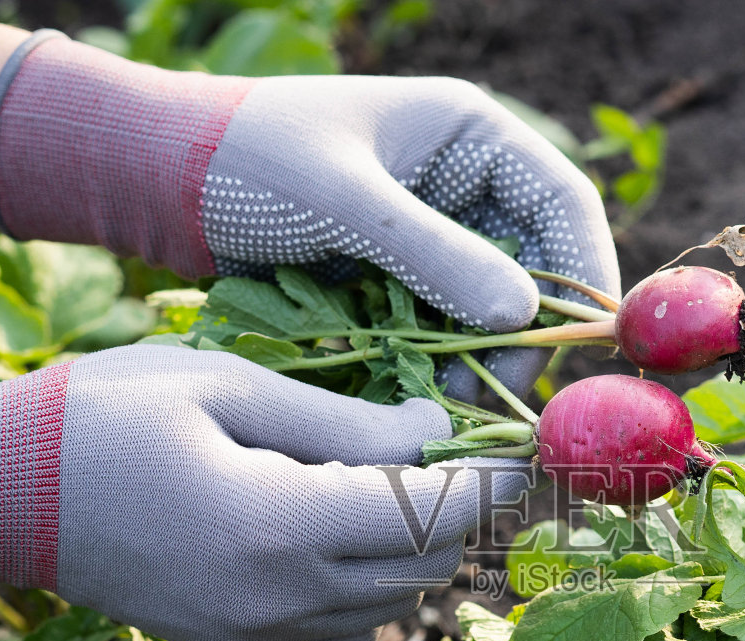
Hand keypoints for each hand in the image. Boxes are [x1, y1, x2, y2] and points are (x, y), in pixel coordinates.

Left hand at [0, 34, 619, 399]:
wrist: (159, 180)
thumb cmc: (247, 160)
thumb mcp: (344, 201)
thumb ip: (434, 255)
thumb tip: (525, 315)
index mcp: (465, 135)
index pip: (561, 202)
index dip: (585, 272)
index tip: (582, 342)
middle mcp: (459, 182)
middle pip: (531, 267)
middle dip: (522, 332)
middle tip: (504, 394)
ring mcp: (427, 233)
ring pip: (484, 308)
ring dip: (476, 356)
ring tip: (449, 402)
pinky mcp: (393, 277)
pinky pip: (437, 327)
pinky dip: (434, 361)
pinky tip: (416, 394)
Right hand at [0, 346, 532, 640]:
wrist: (1, 499)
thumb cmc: (104, 417)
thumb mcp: (227, 387)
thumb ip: (343, 421)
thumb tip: (435, 434)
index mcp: (281, 524)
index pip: (432, 517)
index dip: (494, 484)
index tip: (531, 450)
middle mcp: (281, 599)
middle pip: (425, 568)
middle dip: (463, 512)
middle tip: (471, 451)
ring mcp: (260, 635)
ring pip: (395, 606)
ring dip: (421, 549)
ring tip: (410, 481)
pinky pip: (348, 630)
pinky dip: (375, 585)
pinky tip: (350, 529)